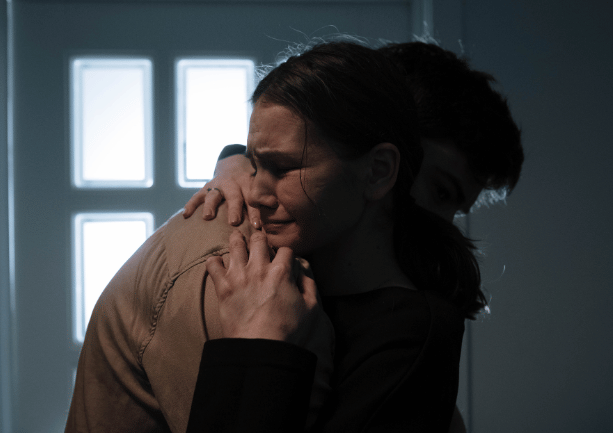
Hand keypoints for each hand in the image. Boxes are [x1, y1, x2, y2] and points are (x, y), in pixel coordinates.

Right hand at [183, 154, 261, 227]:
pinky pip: (196, 196)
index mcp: (247, 185)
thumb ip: (265, 194)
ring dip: (211, 206)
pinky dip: (191, 205)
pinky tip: (185, 216)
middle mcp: (232, 185)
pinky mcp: (205, 188)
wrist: (233, 164)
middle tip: (234, 221)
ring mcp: (217, 186)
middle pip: (234, 197)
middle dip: (234, 209)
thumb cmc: (250, 181)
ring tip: (207, 217)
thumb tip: (276, 204)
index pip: (253, 200)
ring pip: (214, 195)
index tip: (257, 226)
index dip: (255, 213)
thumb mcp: (258, 184)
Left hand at [206, 230, 320, 344]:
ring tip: (237, 238)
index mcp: (282, 272)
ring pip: (235, 245)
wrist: (260, 348)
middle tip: (259, 242)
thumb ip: (309, 284)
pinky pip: (212, 265)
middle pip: (258, 239)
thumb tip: (303, 269)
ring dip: (237, 240)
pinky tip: (219, 263)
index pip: (285, 249)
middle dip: (260, 238)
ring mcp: (238, 276)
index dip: (286, 253)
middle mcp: (259, 268)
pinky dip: (214, 261)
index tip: (284, 259)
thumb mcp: (311, 308)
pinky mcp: (222, 288)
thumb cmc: (287, 331)